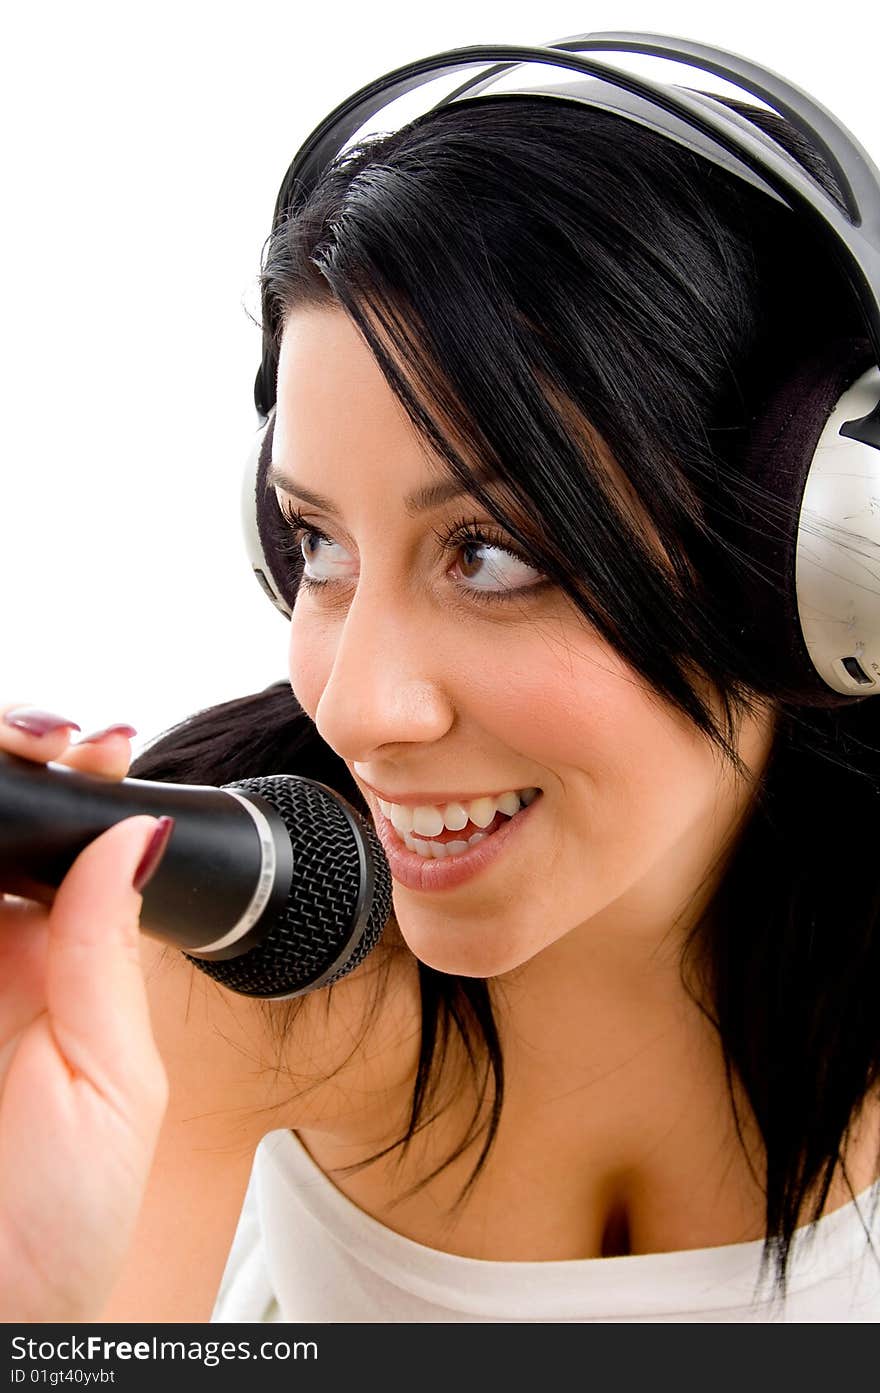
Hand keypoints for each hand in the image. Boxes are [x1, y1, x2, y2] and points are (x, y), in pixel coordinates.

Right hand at [0, 704, 169, 1320]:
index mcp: (53, 968)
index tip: (96, 748)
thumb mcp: (109, 1083)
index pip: (60, 850)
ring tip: (17, 753)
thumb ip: (105, 955)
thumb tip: (134, 836)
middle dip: (17, 772)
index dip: (75, 789)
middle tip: (48, 739)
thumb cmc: (59, 1223)